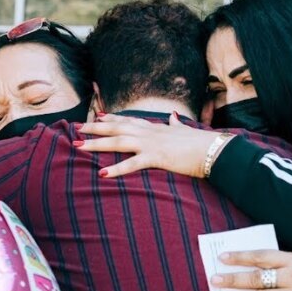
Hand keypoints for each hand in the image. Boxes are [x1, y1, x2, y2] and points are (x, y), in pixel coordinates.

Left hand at [76, 113, 224, 177]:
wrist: (214, 149)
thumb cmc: (201, 142)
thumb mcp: (184, 130)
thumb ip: (176, 123)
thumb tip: (173, 116)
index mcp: (155, 127)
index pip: (128, 120)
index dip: (111, 118)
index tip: (97, 116)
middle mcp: (150, 132)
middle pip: (117, 128)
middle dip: (95, 129)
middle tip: (77, 129)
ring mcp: (152, 144)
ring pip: (119, 141)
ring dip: (97, 145)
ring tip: (78, 147)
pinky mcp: (157, 157)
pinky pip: (133, 164)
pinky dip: (116, 169)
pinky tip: (102, 174)